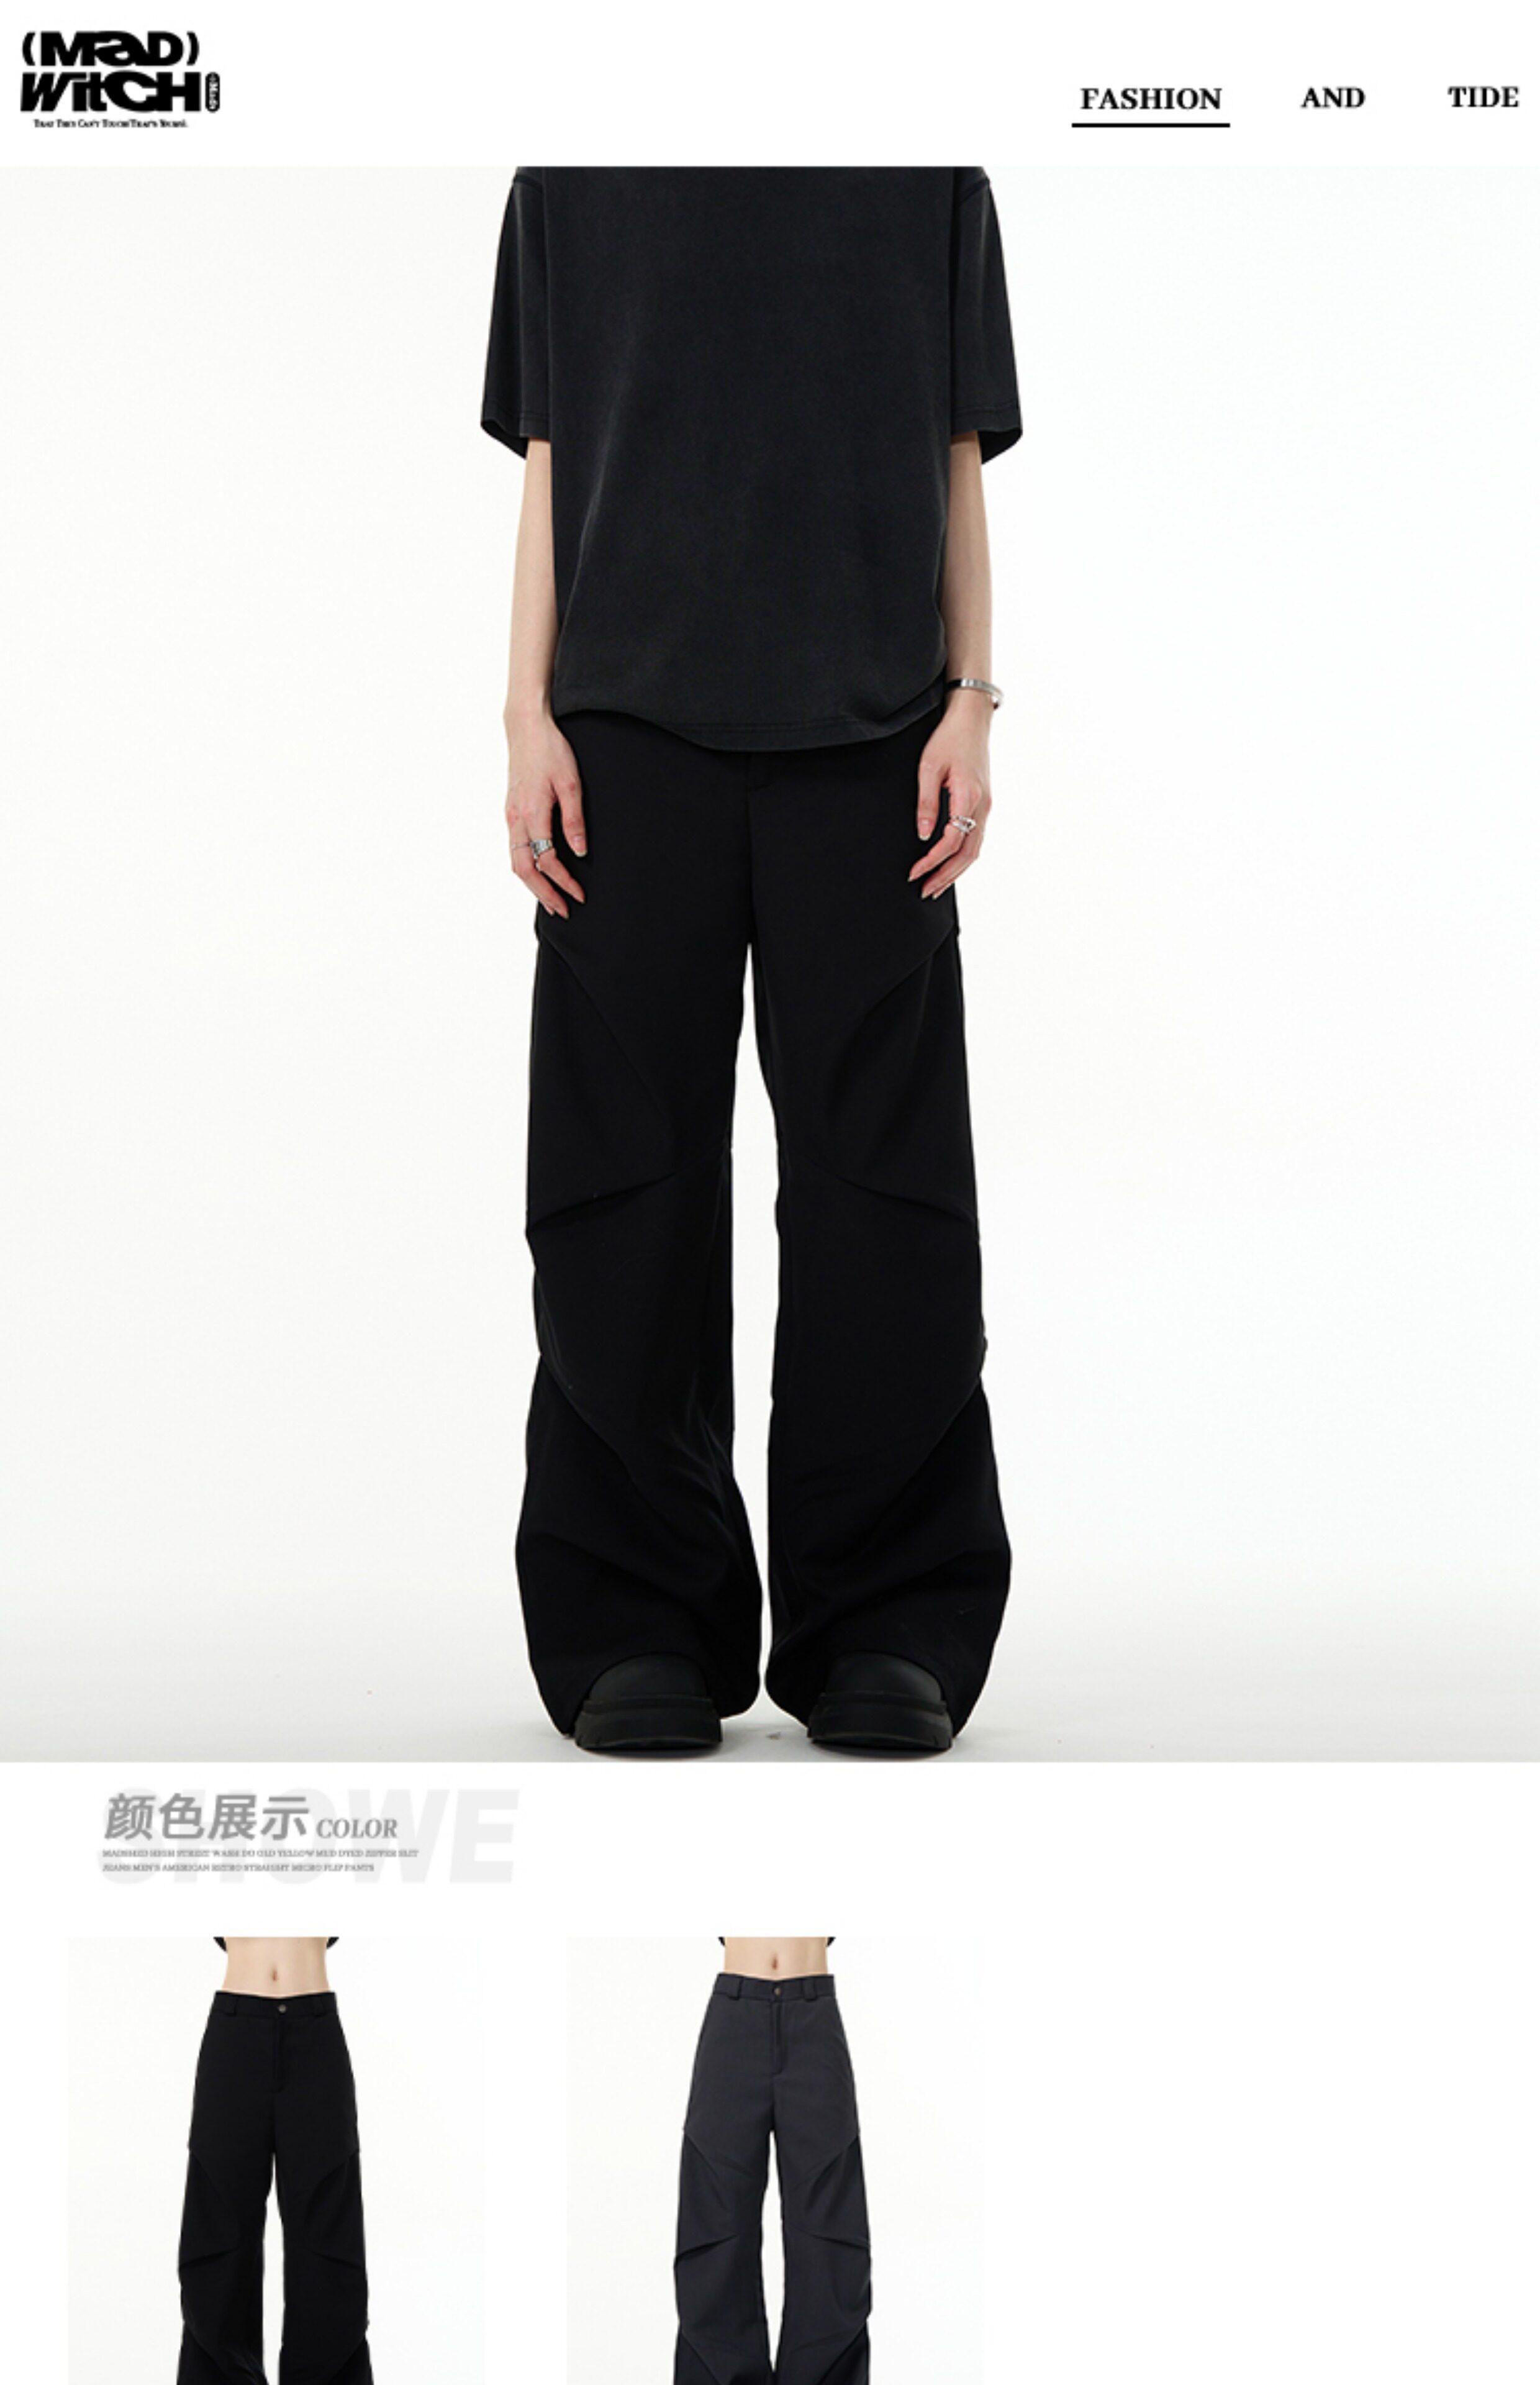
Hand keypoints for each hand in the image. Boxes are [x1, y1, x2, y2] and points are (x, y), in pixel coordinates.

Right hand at [505, 710, 585, 918]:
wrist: (525, 728)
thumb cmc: (551, 750)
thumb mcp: (572, 783)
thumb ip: (574, 820)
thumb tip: (580, 851)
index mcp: (532, 813)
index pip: (547, 860)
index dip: (564, 881)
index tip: (580, 894)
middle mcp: (516, 819)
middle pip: (524, 869)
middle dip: (544, 894)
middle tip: (563, 911)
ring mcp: (510, 816)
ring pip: (515, 861)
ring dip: (533, 884)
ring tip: (551, 899)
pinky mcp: (510, 812)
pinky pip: (514, 849)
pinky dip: (526, 868)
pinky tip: (539, 873)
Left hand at [909, 694, 992, 898]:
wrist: (972, 719)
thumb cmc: (949, 738)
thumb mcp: (928, 767)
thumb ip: (925, 802)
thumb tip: (923, 835)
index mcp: (969, 797)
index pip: (951, 841)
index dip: (933, 861)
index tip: (914, 872)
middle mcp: (982, 805)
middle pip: (967, 853)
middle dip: (945, 876)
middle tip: (925, 892)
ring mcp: (986, 806)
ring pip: (975, 849)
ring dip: (956, 871)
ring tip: (937, 886)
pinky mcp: (983, 803)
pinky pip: (976, 838)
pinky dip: (963, 857)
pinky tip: (951, 865)